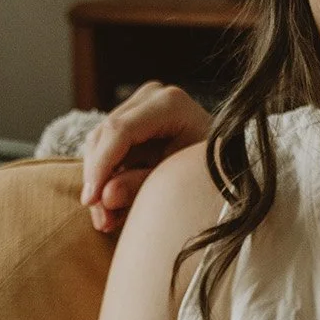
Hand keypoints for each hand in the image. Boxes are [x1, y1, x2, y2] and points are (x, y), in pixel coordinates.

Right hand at [79, 82, 210, 233]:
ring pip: (98, 144)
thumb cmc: (211, 170)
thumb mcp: (181, 180)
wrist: (228, 162)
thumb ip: (142, 186)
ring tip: (108, 221)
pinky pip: (106, 150)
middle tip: (102, 221)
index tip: (91, 200)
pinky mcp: (131, 122)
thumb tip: (105, 198)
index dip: (101, 166)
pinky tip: (112, 209)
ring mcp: (139, 107)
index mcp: (169, 104)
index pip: (119, 131)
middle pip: (104, 136)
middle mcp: (150, 97)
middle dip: (97, 180)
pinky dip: (106, 180)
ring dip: (99, 184)